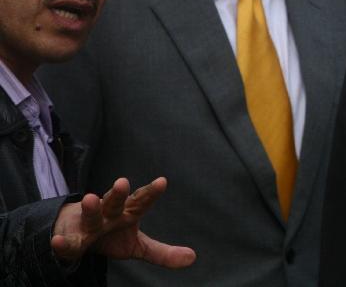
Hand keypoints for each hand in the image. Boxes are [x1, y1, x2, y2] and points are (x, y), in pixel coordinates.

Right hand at [51, 177, 195, 267]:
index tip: (162, 182)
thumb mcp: (137, 245)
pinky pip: (67, 242)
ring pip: (90, 214)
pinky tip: (57, 241)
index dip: (150, 192)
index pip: (141, 201)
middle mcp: (108, 214)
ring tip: (91, 198)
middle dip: (118, 193)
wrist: (76, 236)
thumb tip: (192, 258)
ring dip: (90, 207)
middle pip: (114, 202)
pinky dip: (62, 242)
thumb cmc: (111, 235)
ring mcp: (88, 224)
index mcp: (127, 213)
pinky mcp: (70, 239)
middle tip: (122, 182)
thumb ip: (162, 252)